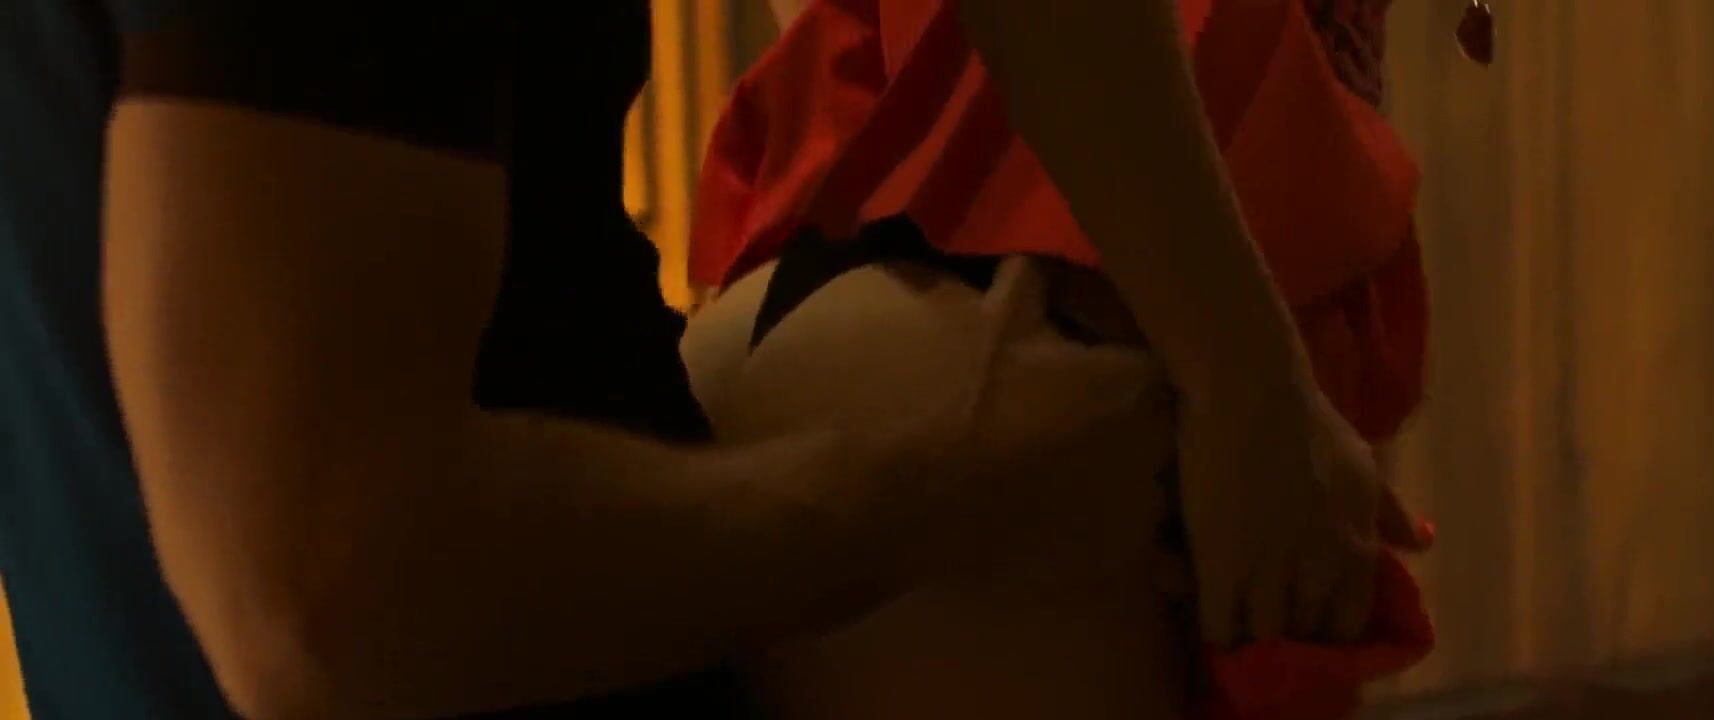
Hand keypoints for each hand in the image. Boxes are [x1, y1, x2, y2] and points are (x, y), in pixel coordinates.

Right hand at [1176, 378, 1430, 648]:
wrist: (1249, 394)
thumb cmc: (1308, 423)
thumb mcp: (1364, 467)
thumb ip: (1391, 513)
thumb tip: (1423, 545)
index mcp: (1358, 549)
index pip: (1350, 623)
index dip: (1327, 633)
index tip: (1308, 630)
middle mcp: (1320, 571)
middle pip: (1305, 634)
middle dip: (1289, 640)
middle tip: (1267, 636)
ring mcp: (1268, 573)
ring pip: (1263, 635)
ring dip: (1250, 641)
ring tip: (1236, 638)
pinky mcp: (1220, 568)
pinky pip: (1218, 626)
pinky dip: (1215, 634)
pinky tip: (1210, 629)